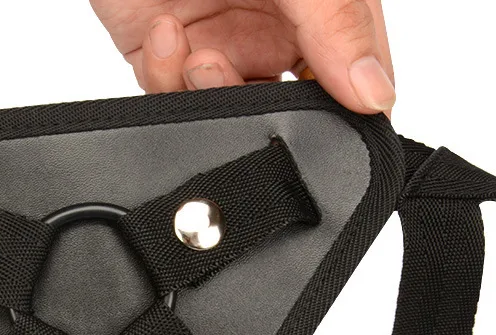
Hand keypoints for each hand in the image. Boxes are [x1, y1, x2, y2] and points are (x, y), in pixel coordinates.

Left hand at [90, 0, 394, 114]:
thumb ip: (339, 23)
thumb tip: (376, 94)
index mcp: (322, 6)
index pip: (351, 73)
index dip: (343, 105)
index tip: (326, 118)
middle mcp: (273, 30)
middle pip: (282, 107)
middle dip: (258, 106)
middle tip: (229, 69)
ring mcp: (221, 45)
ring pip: (224, 113)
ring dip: (205, 92)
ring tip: (194, 53)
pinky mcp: (168, 58)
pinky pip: (172, 98)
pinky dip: (164, 77)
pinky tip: (163, 34)